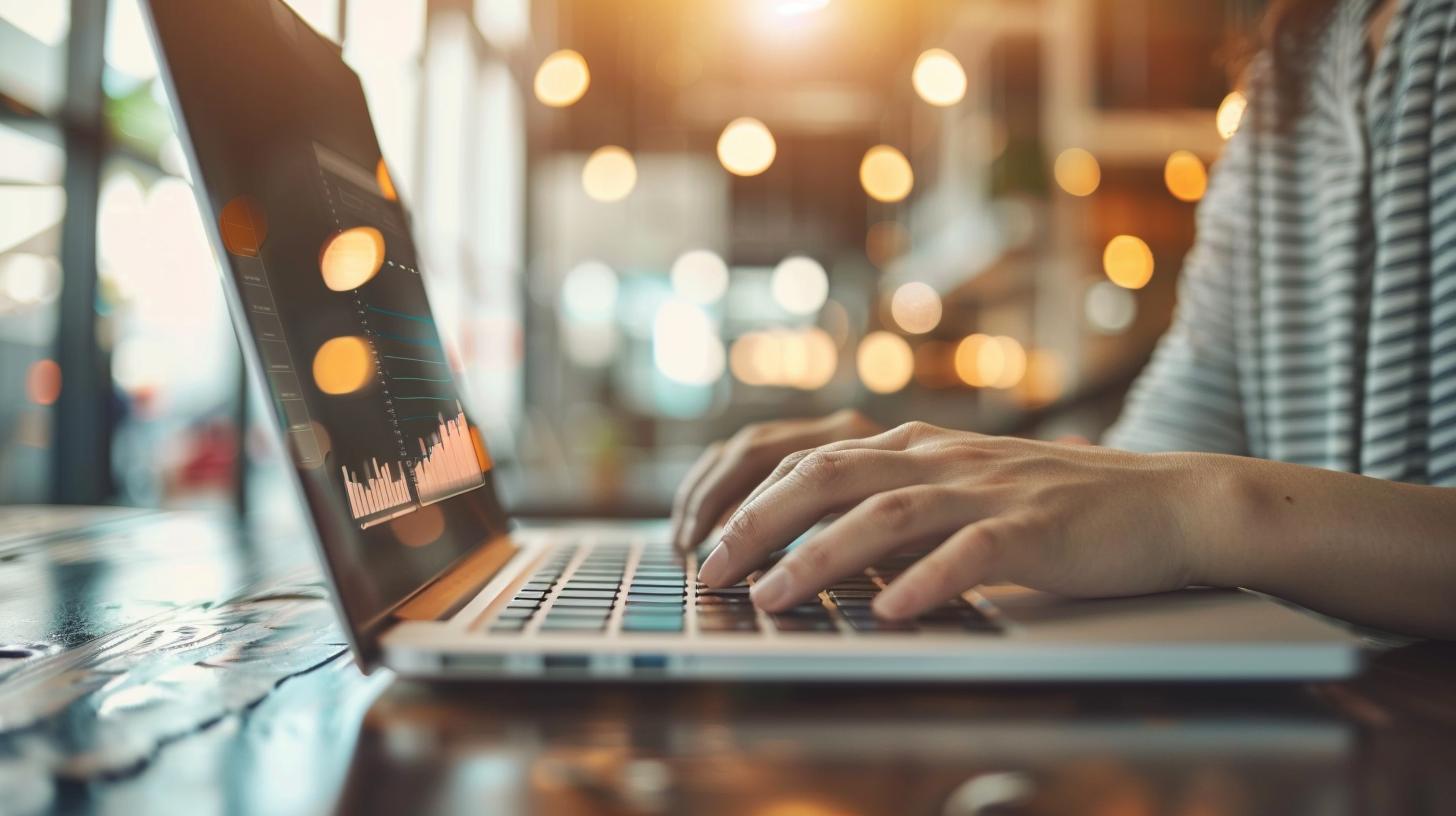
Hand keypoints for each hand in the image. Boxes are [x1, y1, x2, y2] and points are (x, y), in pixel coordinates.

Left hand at [696, 421, 1204, 618]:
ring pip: (884, 513)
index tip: (703, 541)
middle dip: (756, 522)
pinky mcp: (1035, 529)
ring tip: (768, 597)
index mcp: (918, 447)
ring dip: (816, 556)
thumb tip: (818, 550)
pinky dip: (925, 583)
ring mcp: (988, 490)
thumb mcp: (963, 495)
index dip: (747, 498)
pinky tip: (891, 614)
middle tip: (709, 569)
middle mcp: (941, 458)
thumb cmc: (1057, 509)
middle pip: (827, 475)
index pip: (810, 459)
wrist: (1165, 503)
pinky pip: (971, 554)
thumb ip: (899, 511)